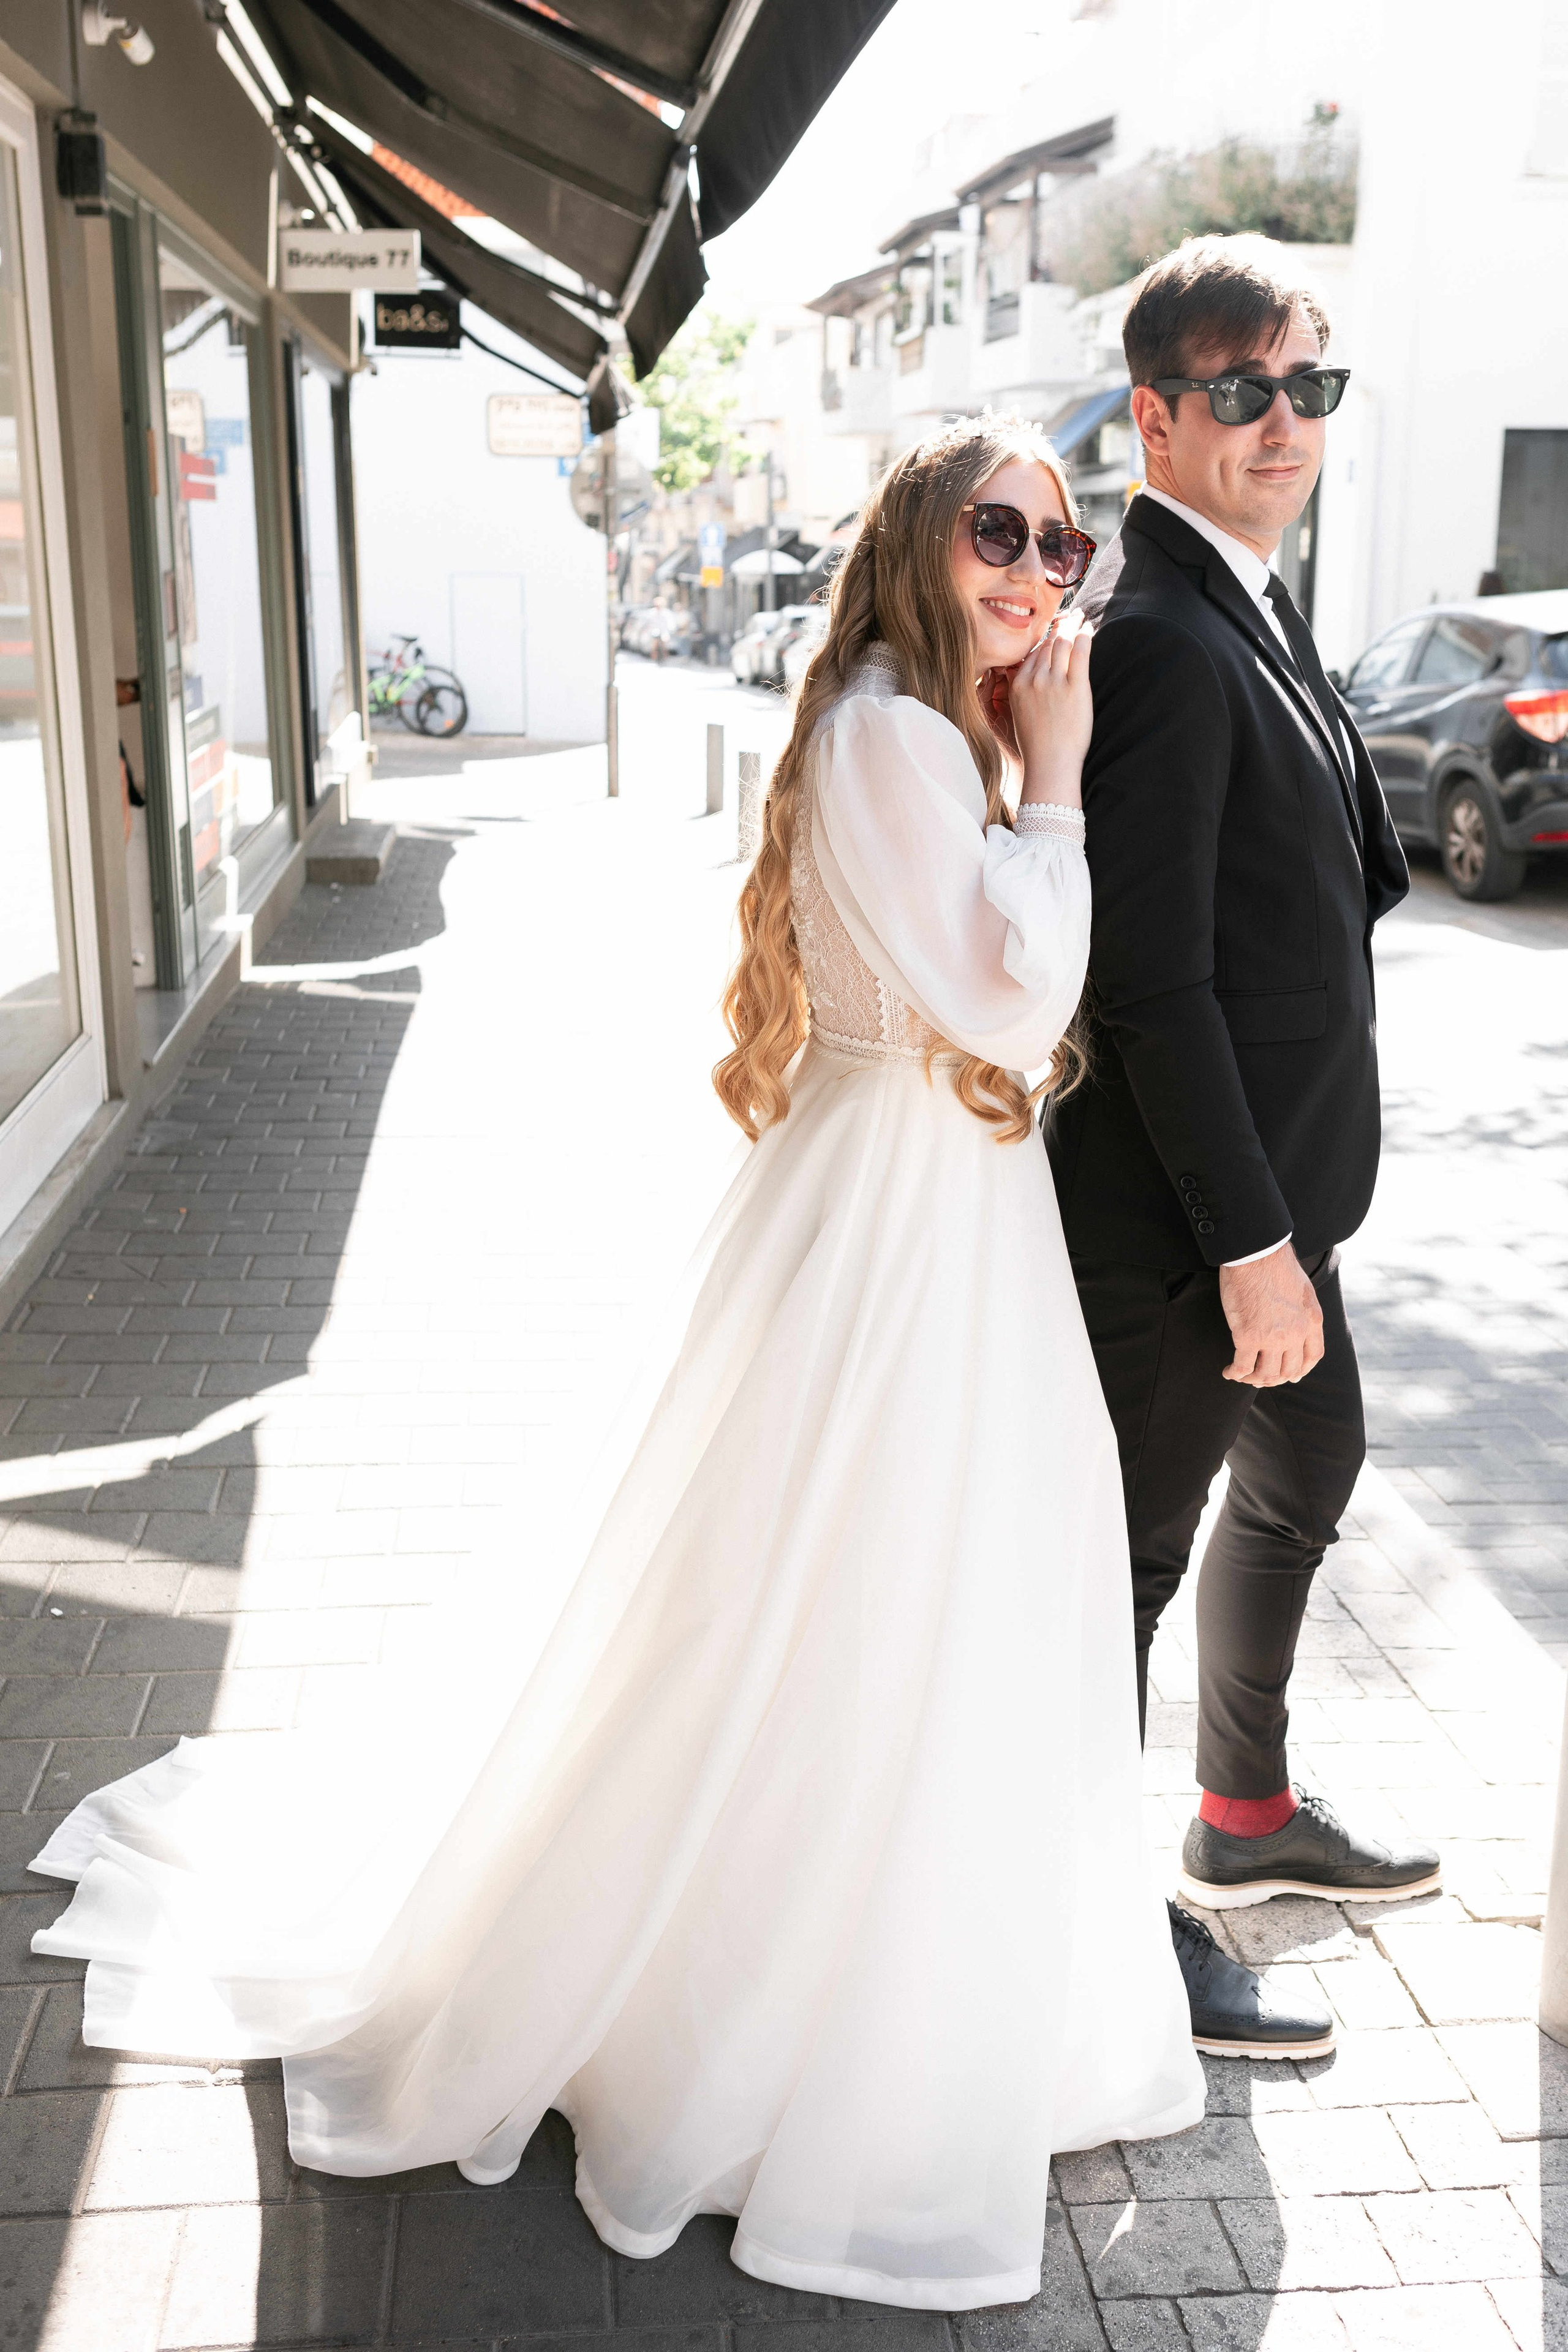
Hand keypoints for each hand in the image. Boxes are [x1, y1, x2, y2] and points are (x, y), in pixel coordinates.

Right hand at [1011, 610, 1092, 806]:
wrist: (1051, 765)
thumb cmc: (1039, 746)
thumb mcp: (1021, 715)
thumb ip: (1026, 692)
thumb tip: (1037, 676)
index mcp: (1018, 686)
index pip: (1032, 654)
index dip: (1045, 641)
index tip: (1054, 633)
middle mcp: (1034, 680)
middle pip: (1047, 645)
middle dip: (1059, 629)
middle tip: (1070, 617)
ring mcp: (1054, 682)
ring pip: (1062, 643)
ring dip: (1072, 626)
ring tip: (1080, 618)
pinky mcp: (1076, 687)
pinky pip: (1080, 651)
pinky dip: (1084, 635)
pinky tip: (1088, 627)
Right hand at [1217, 1243, 1323, 1387]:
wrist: (1257, 1254)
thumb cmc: (1275, 1265)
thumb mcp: (1303, 1291)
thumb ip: (1302, 1312)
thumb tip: (1293, 1324)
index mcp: (1312, 1320)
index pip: (1312, 1356)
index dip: (1301, 1370)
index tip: (1291, 1375)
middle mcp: (1296, 1333)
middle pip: (1288, 1370)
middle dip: (1274, 1378)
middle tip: (1261, 1377)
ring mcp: (1273, 1338)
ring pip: (1266, 1374)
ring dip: (1253, 1379)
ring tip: (1242, 1375)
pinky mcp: (1248, 1337)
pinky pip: (1243, 1366)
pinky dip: (1235, 1373)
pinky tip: (1229, 1372)